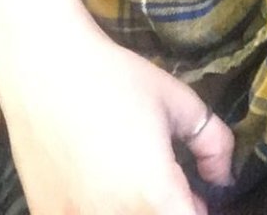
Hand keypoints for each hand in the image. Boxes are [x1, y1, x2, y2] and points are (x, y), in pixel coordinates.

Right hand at [0, 12, 233, 214]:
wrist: (44, 66)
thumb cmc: (116, 78)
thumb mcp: (178, 101)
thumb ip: (214, 142)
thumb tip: (222, 177)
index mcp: (153, 193)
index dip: (196, 210)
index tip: (194, 196)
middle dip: (168, 210)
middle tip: (168, 188)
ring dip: (134, 210)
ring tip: (133, 183)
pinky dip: (98, 207)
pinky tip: (97, 184)